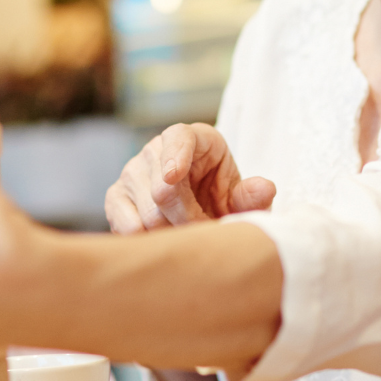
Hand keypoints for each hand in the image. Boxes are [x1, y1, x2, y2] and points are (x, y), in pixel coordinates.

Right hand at [104, 123, 274, 233]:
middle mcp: (155, 149)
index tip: (173, 177)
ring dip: (173, 235)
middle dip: (190, 221)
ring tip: (191, 238)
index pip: (178, 138)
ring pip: (148, 214)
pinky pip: (124, 225)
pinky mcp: (115, 197)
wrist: (198, 205)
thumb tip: (265, 189)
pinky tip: (164, 242)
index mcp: (191, 137)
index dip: (175, 155)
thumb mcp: (241, 196)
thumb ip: (253, 196)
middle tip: (208, 235)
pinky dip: (147, 241)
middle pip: (164, 192)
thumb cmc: (221, 196)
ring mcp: (131, 172)